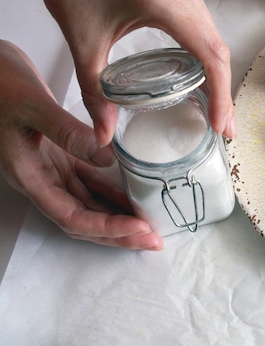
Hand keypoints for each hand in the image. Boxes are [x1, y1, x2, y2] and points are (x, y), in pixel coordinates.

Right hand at [0, 40, 162, 249]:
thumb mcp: (32, 105)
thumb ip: (66, 132)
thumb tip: (106, 156)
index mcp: (29, 176)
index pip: (72, 217)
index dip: (106, 228)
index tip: (139, 229)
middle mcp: (41, 179)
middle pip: (83, 219)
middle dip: (118, 234)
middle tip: (153, 240)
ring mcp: (51, 167)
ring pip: (88, 202)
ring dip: (118, 215)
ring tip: (150, 223)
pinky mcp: (60, 154)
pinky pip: (89, 180)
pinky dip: (111, 190)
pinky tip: (134, 193)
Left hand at [7, 0, 235, 145]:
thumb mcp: (82, 42)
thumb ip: (96, 93)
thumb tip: (105, 135)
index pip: (209, 54)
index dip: (220, 94)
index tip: (221, 125)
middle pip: (217, 47)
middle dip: (222, 91)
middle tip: (223, 128)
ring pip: (212, 33)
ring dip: (216, 71)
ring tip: (215, 108)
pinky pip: (200, 20)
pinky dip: (204, 51)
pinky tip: (199, 74)